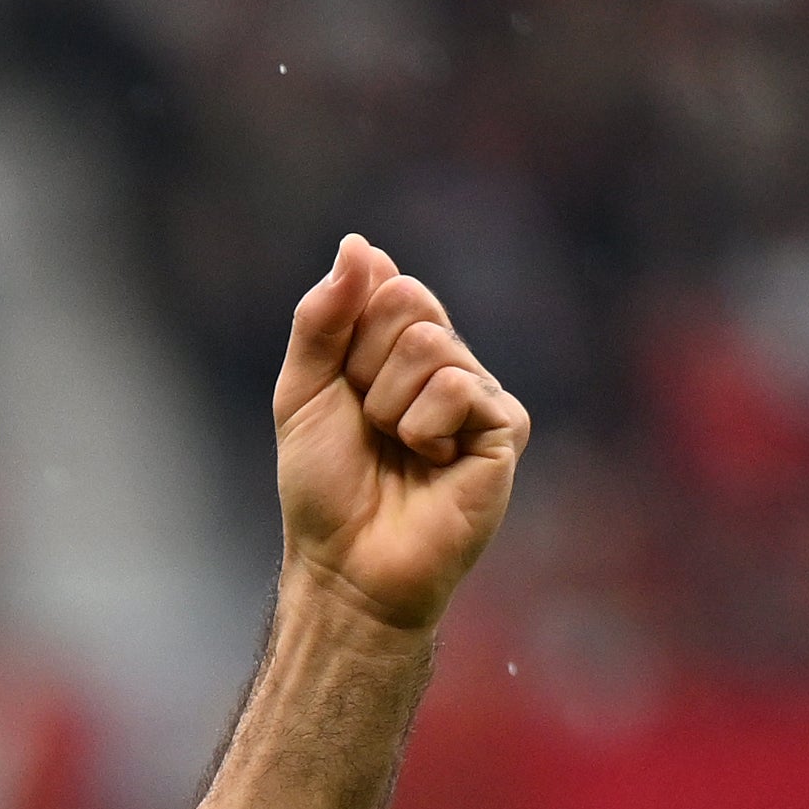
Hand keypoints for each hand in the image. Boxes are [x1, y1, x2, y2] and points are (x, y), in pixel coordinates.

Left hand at [272, 235, 527, 635]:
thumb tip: (358, 243)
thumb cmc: (325, 487)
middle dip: (366, 369)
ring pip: (430, 346)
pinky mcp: (505, 427)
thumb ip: (321, 317)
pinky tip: (432, 465)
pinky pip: (457, 388)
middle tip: (370, 426)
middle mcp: (445, 363)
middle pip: (408, 303)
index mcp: (399, 349)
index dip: (346, 338)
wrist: (347, 564)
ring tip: (399, 451)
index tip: (342, 391)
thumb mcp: (302, 392)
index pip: (383, 287)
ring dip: (390, 406)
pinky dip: (424, 429)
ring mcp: (479, 393)